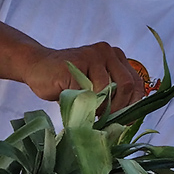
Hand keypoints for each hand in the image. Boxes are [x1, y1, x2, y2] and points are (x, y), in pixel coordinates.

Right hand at [22, 42, 144, 108]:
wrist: (37, 67)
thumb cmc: (66, 81)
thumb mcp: (94, 87)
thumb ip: (110, 96)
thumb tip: (124, 122)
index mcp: (115, 57)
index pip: (136, 82)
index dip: (133, 104)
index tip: (124, 120)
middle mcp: (107, 52)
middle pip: (127, 84)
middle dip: (118, 108)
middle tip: (106, 120)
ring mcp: (91, 55)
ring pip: (107, 88)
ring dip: (99, 107)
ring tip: (88, 112)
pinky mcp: (75, 64)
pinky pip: (86, 91)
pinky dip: (83, 103)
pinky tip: (75, 104)